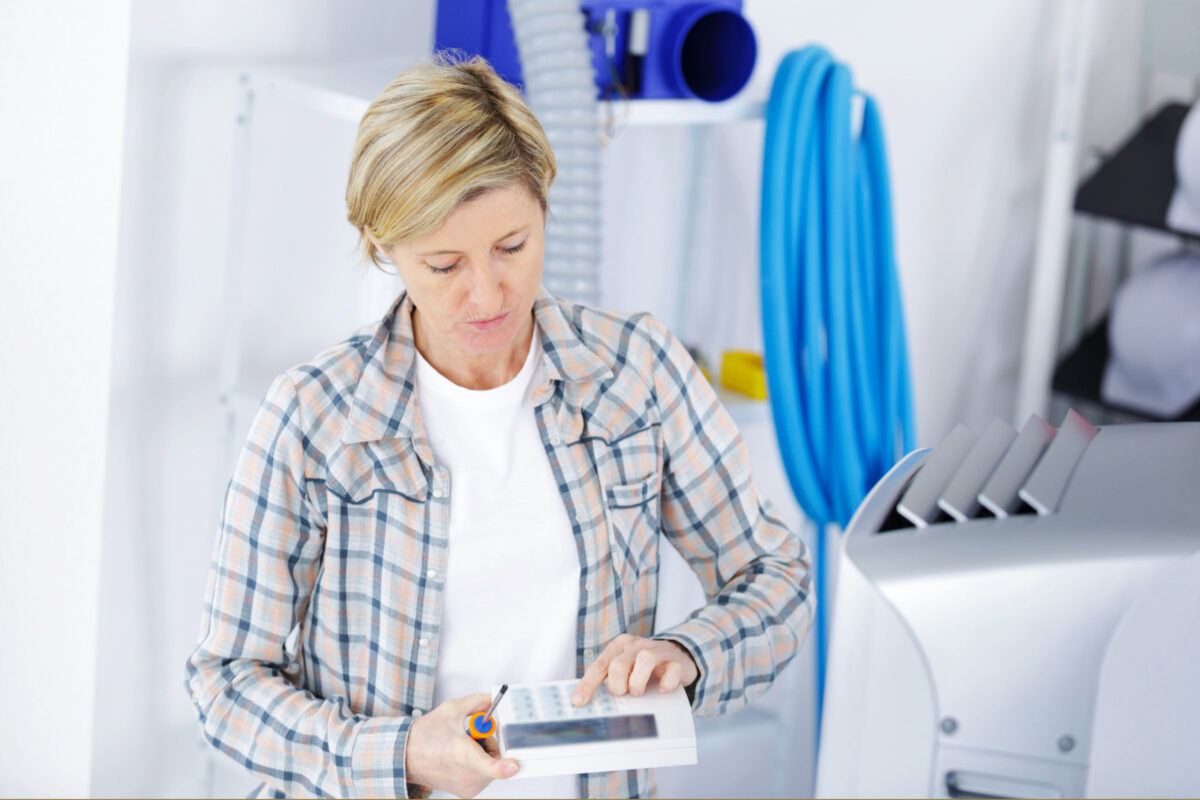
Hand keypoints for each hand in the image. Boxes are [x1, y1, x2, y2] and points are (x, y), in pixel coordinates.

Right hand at [405, 693, 518, 797]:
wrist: (406, 756)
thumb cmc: (425, 736)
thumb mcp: (452, 709)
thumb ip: (478, 702)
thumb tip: (493, 701)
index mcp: (463, 755)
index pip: (488, 765)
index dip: (504, 766)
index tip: (515, 765)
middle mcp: (467, 775)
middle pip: (496, 756)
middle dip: (488, 742)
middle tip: (469, 735)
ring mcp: (467, 786)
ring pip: (491, 765)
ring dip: (483, 753)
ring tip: (462, 746)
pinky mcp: (467, 792)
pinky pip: (484, 774)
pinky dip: (478, 763)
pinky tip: (461, 756)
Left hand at [572, 634, 698, 705]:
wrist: (677, 654)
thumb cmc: (643, 666)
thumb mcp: (625, 666)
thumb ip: (609, 678)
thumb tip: (588, 700)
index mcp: (619, 646)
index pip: (600, 665)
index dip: (588, 684)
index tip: (579, 701)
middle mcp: (636, 646)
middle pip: (619, 664)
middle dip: (617, 685)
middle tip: (623, 693)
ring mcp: (657, 652)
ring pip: (645, 660)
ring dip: (638, 680)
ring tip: (638, 691)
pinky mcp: (676, 661)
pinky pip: (672, 670)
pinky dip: (666, 683)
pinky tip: (663, 690)